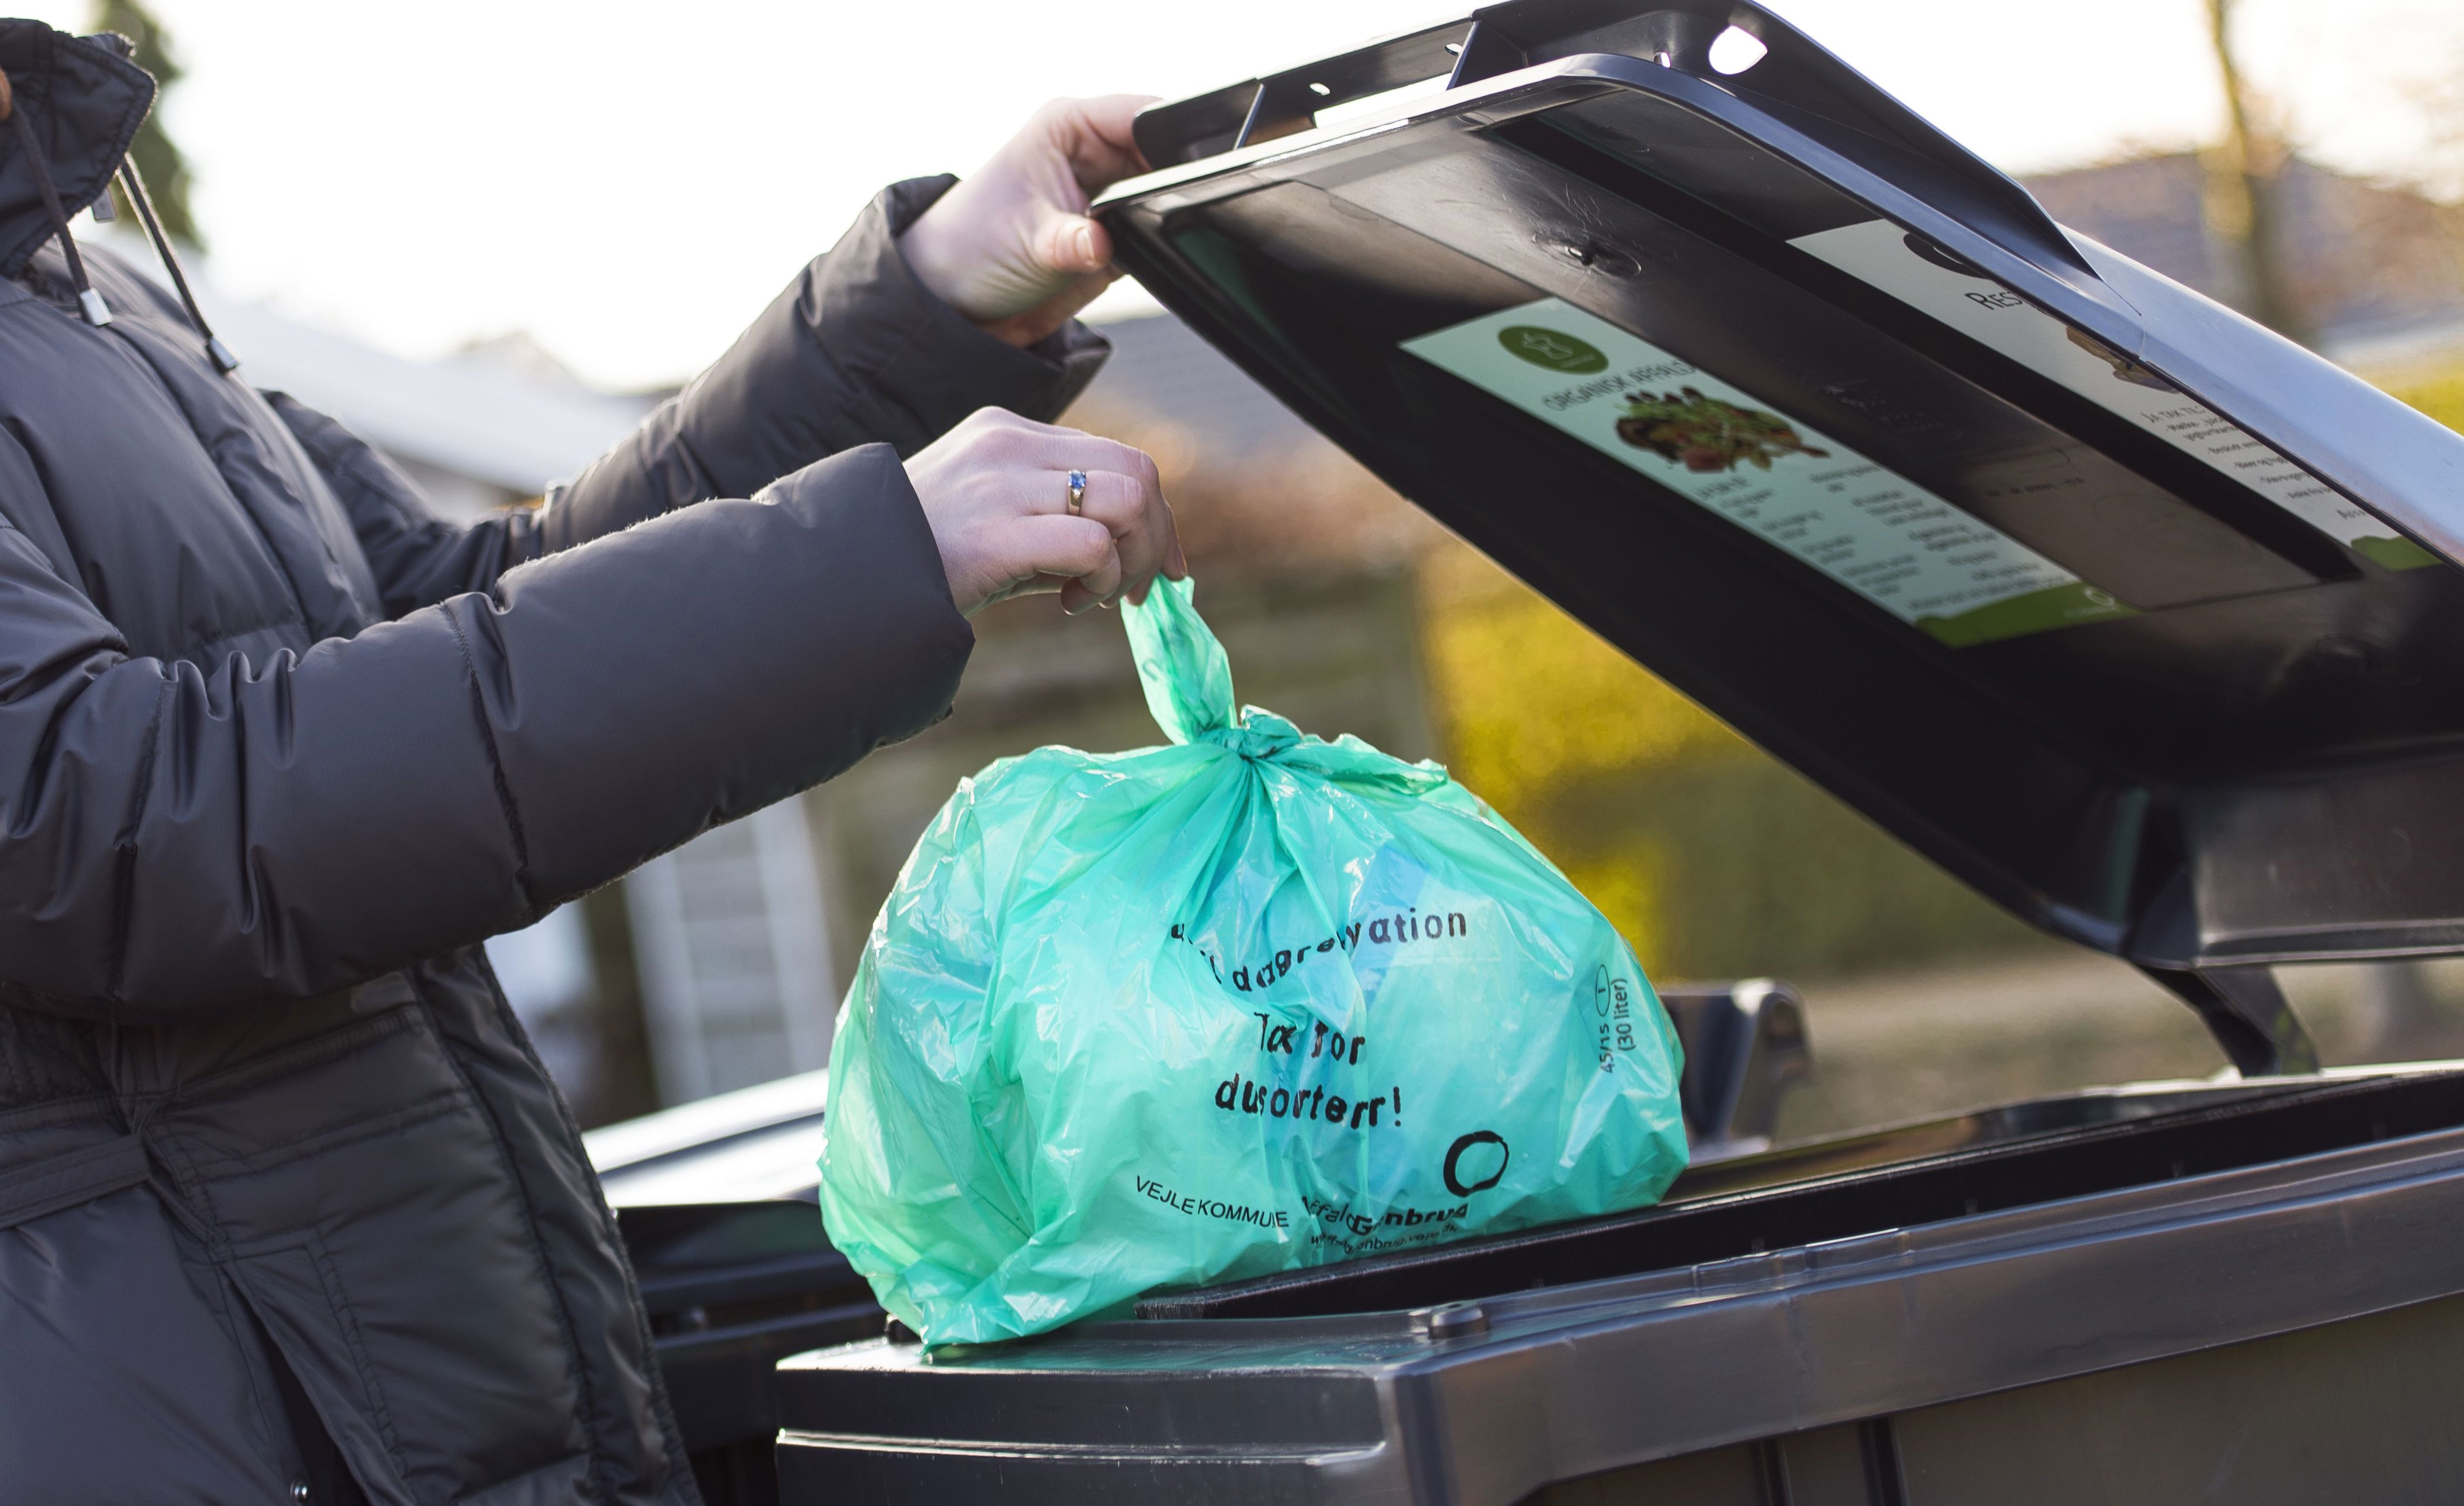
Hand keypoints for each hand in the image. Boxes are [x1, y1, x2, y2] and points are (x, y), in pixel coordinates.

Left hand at [899, 95, 1155, 346]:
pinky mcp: (1114, 233)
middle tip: (1155, 218)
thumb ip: (1072, 242)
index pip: (1142, 115)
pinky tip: (1132, 259)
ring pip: (1164, 195)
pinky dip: (1154, 247)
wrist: (958, 304)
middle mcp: (1093, 153)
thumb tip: (1106, 244)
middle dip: (1171, 185)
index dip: (1173, 138)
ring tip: (1131, 242)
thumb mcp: (1026, 242)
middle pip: (1163, 155)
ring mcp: (1106, 194)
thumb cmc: (973, 248)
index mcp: (1070, 126)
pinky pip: (1154, 231)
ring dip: (1160, 218)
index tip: (1192, 170)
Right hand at [906, 408, 1185, 616]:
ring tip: (1094, 595)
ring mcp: (1002, 483)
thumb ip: (1056, 525)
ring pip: (1128, 499)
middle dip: (1156, 538)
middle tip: (1132, 590)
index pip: (1118, 456)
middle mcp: (1010, 444)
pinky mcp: (994, 532)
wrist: (841, 580)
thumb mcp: (993, 522)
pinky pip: (1093, 543)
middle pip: (1138, 471)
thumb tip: (1136, 558)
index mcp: (1009, 432)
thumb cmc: (918, 559)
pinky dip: (1102, 580)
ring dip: (1132, 559)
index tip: (1158, 566)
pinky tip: (1069, 604)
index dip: (1156, 516)